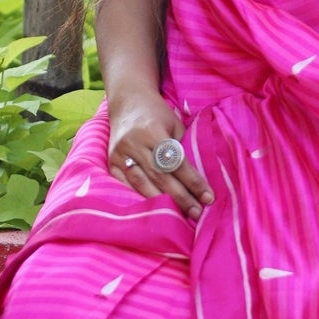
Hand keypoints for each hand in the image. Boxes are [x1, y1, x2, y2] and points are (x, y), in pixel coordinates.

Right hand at [107, 90, 213, 221]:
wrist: (128, 102)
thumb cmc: (157, 114)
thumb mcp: (175, 125)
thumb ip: (182, 149)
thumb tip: (197, 180)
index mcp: (153, 131)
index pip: (176, 162)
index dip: (193, 182)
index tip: (208, 197)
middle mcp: (134, 143)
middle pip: (160, 177)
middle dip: (181, 197)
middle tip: (197, 213)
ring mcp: (119, 153)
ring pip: (142, 184)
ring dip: (162, 202)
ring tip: (180, 216)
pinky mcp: (110, 162)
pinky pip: (125, 185)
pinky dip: (139, 198)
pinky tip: (154, 210)